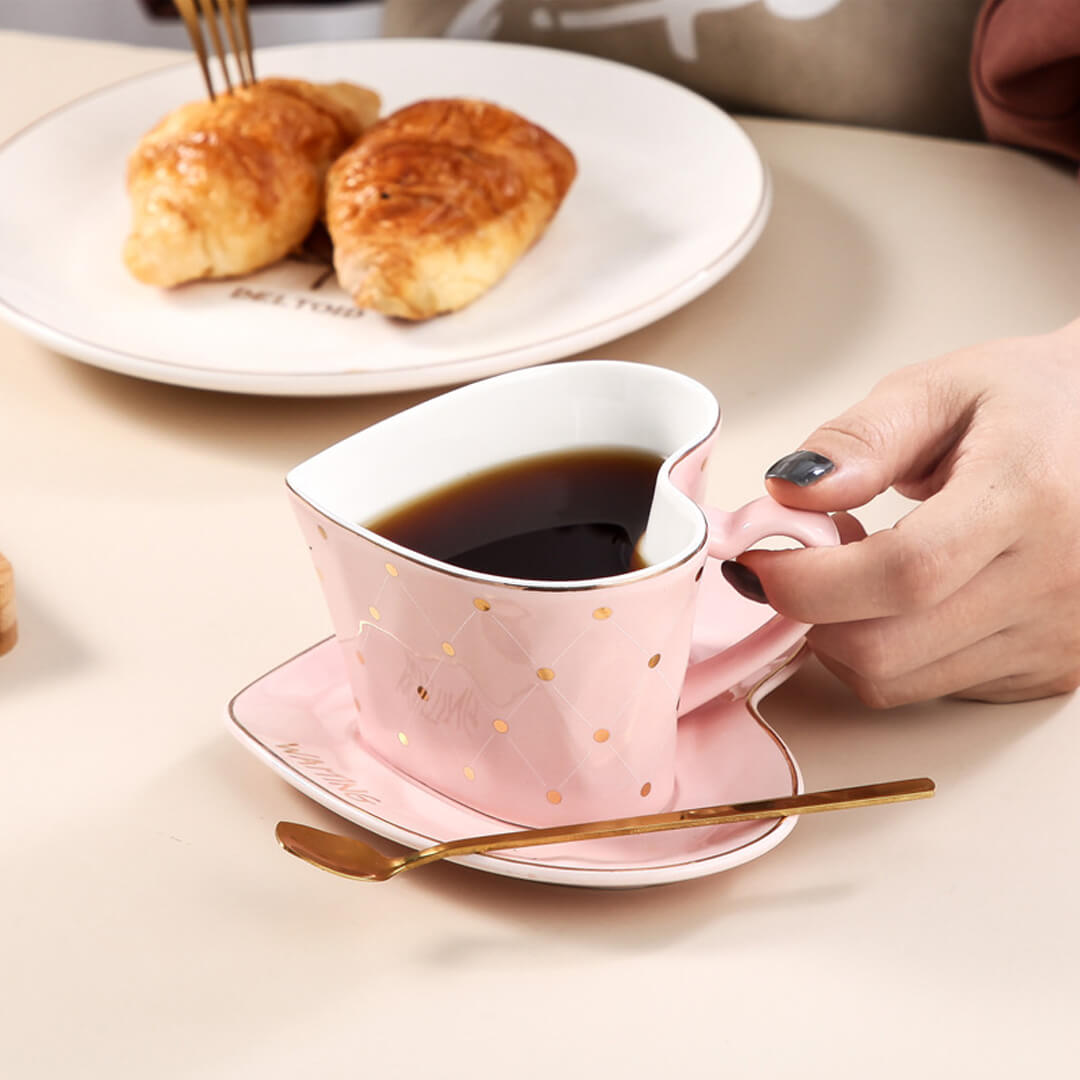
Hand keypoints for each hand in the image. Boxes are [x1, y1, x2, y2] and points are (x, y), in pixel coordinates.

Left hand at [724, 319, 1079, 706]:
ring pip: (897, 680)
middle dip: (810, 612)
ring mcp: (1056, 637)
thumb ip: (860, 439)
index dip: (808, 579)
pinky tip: (903, 597)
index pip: (901, 572)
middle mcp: (1053, 582)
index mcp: (1028, 498)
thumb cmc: (1035, 406)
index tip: (754, 558)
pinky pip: (930, 687)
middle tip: (802, 558)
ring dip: (842, 635)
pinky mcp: (1049, 670)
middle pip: (886, 646)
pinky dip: (887, 652)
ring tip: (857, 569)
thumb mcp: (944, 389)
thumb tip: (789, 491)